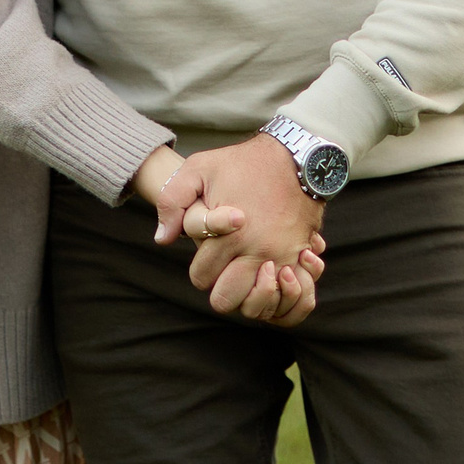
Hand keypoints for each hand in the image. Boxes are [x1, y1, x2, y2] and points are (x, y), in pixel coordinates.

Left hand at [154, 134, 327, 322]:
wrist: (294, 157)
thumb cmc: (241, 162)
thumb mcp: (198, 168)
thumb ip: (171, 202)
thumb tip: (162, 239)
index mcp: (231, 236)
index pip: (202, 277)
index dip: (199, 268)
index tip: (207, 251)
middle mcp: (258, 252)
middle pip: (227, 299)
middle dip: (220, 286)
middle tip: (223, 267)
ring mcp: (283, 258)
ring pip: (258, 306)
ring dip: (247, 295)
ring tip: (244, 274)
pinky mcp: (302, 257)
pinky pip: (291, 296)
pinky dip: (277, 294)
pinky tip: (267, 276)